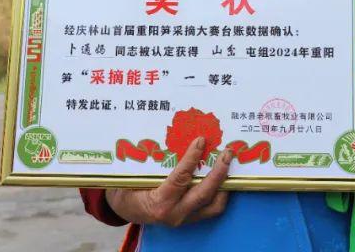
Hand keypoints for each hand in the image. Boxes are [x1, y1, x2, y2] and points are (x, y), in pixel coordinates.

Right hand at [105, 137, 232, 226]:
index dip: (192, 158)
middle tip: (227, 152)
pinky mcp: (191, 219)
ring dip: (224, 184)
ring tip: (229, 164)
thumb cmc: (127, 189)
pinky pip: (212, 208)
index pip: (180, 179)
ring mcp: (185, 218)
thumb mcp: (132, 175)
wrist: (125, 210)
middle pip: (204, 194)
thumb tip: (168, 136)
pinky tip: (223, 176)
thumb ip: (149, 161)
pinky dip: (221, 192)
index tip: (200, 140)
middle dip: (219, 173)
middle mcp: (175, 214)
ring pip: (214, 205)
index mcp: (159, 202)